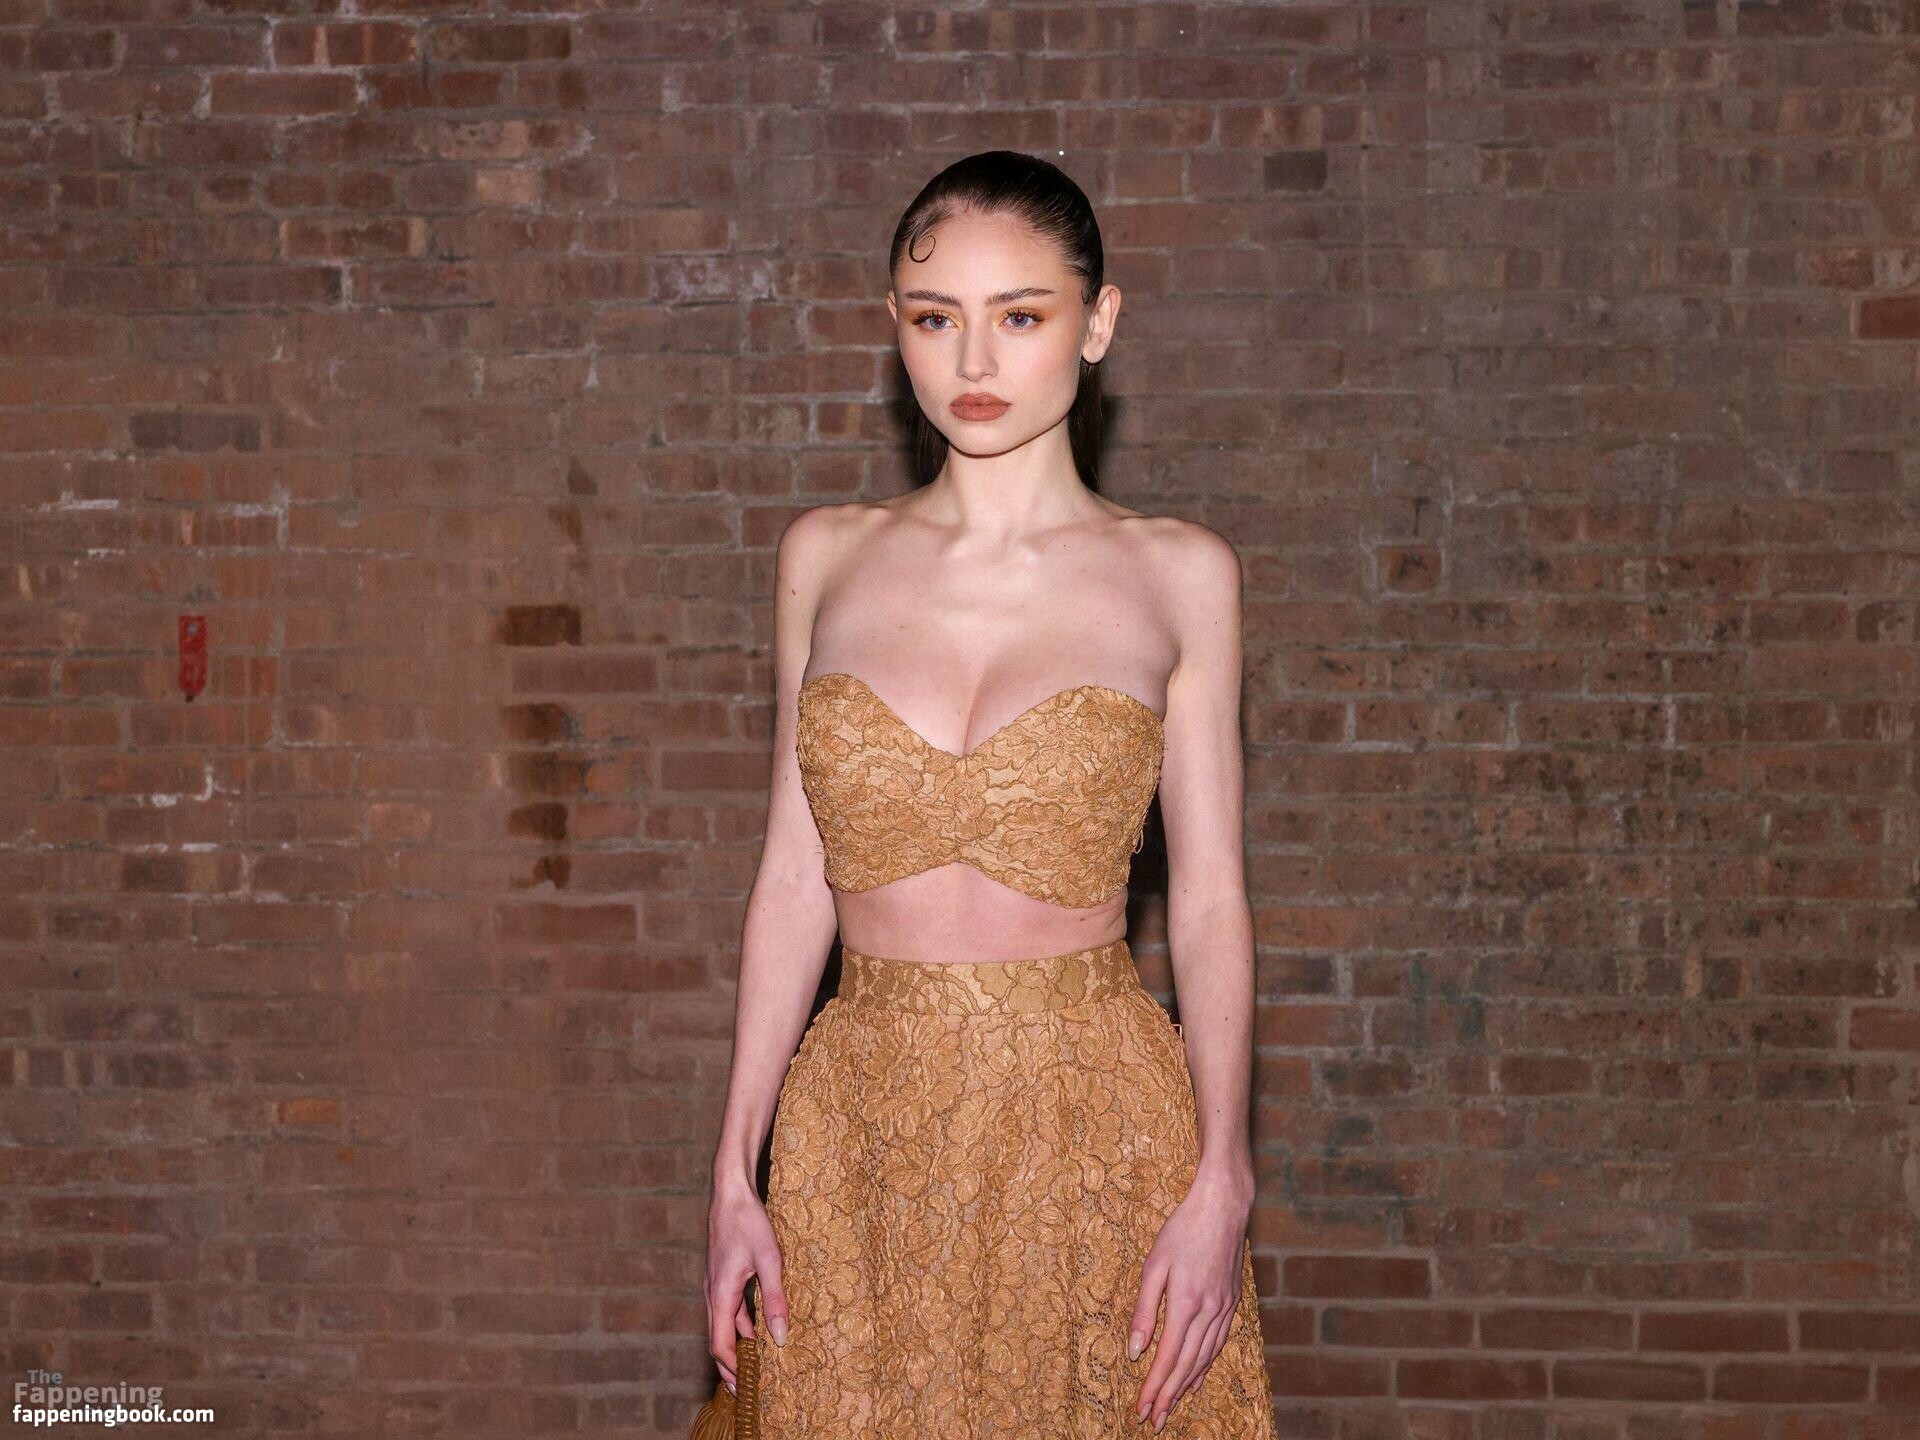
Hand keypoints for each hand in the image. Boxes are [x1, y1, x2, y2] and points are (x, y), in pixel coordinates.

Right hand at [705, 1182, 788, 1392]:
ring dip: (737, 1347)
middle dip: (732, 1366)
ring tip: (755, 1366)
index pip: (720, 1345)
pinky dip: (740, 1327)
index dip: (733, 1368)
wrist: (731, 1192)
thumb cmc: (748, 1222)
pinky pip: (728, 1310)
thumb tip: (780, 1337)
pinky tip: (756, 1331)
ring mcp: (716, 1286)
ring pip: (722, 1326)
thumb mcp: (770, 1260)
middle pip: (717, 1340)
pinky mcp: (722, 1277)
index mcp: (720, 1295)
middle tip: (749, 1388)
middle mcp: (713, 1294)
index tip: (748, 1386)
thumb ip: (775, 1299)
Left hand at [1129, 1173, 1252, 1431]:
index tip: (1141, 1409)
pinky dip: (1205, 1365)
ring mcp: (1224, 1309)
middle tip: (1154, 1420)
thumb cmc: (1183, 1230)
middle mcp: (1209, 1312)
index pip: (1167, 1358)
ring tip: (1171, 1405)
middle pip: (1186, 1366)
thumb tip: (1135, 1351)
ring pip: (1204, 1359)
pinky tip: (1196, 1376)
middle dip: (1168, 1396)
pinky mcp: (1231, 1303)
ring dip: (1186, 1386)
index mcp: (1186, 1303)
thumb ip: (1144, 1310)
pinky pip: (1218, 1343)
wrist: (1223, 1207)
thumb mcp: (1154, 1265)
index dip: (1153, 1387)